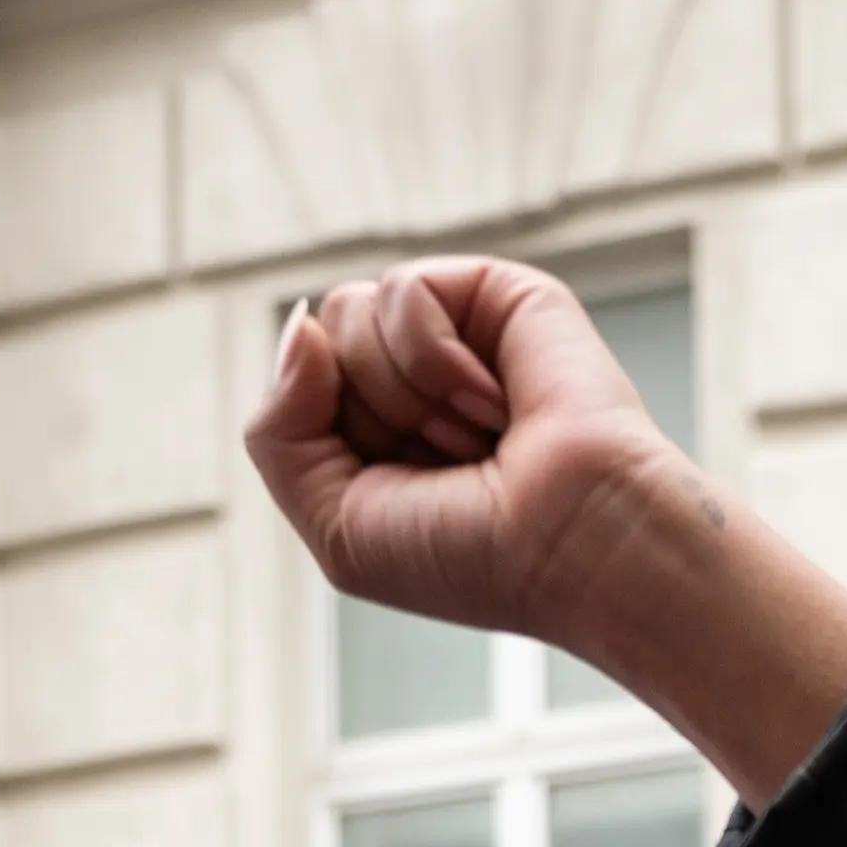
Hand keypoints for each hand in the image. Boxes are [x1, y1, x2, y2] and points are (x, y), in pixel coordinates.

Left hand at [245, 257, 846, 807]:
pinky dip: (435, 359)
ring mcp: (455, 332)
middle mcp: (411, 378)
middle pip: (319, 344)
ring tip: (475, 438)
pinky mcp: (498, 294)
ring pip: (348, 311)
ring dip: (404, 397)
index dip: (327, 443)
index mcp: (373, 432)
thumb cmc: (468, 556)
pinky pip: (404, 291)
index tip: (404, 494)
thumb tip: (299, 324)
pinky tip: (492, 403)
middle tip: (445, 466)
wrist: (569, 546)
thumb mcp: (332, 521)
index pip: (293, 390)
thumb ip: (277, 427)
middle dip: (368, 418)